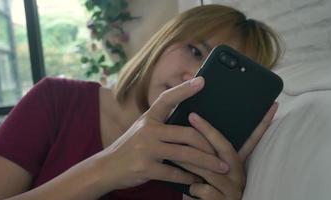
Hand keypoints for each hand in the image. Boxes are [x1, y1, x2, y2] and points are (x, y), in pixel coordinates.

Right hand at [95, 77, 229, 190]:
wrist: (107, 167)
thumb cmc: (130, 147)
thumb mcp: (143, 130)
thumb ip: (162, 125)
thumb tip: (190, 121)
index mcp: (149, 118)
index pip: (167, 99)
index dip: (184, 89)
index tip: (202, 81)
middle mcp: (148, 130)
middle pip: (187, 134)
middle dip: (209, 145)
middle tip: (223, 154)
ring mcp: (146, 149)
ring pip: (185, 154)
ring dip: (206, 163)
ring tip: (221, 168)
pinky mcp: (145, 168)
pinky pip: (174, 173)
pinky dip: (188, 178)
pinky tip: (197, 180)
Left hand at [175, 103, 277, 199]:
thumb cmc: (205, 187)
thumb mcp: (210, 170)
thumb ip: (209, 154)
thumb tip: (195, 127)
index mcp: (237, 164)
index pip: (252, 140)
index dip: (263, 124)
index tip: (272, 105)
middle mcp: (239, 174)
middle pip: (226, 148)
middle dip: (207, 131)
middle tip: (192, 116)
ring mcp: (233, 189)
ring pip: (210, 169)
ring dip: (189, 162)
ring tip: (174, 154)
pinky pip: (205, 189)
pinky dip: (194, 188)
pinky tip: (191, 188)